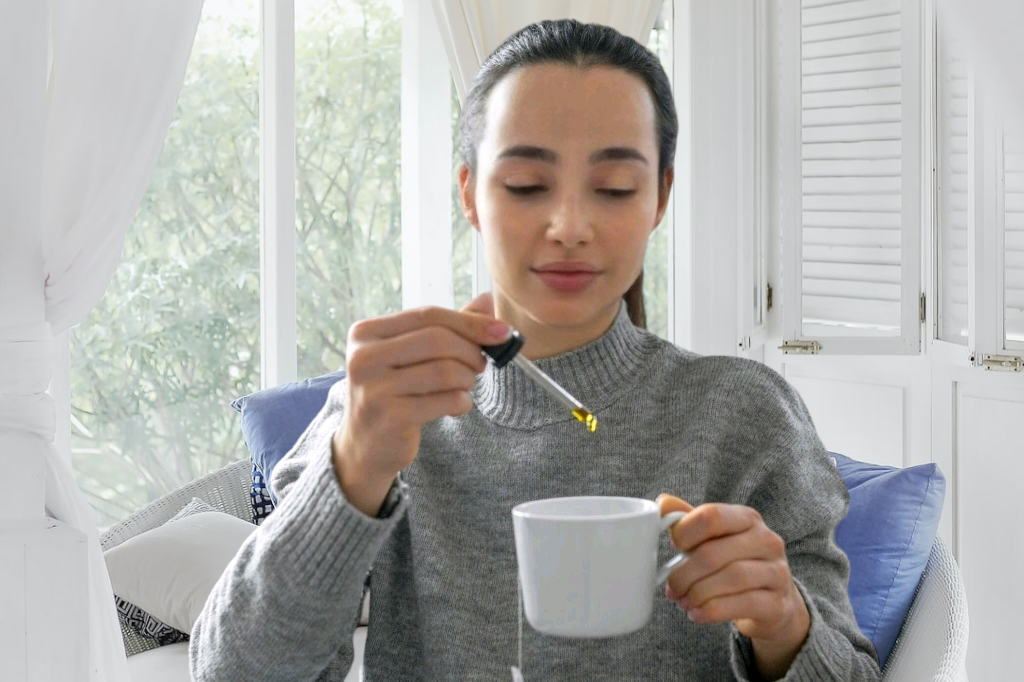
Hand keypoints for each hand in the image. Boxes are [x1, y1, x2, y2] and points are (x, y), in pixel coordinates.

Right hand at [333, 294, 509, 515]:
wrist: (365, 446)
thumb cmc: (393, 393)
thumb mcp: (412, 355)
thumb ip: (447, 327)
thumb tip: (486, 299)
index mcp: (365, 332)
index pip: (428, 315)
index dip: (469, 321)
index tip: (501, 331)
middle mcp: (362, 357)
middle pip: (437, 339)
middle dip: (470, 351)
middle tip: (479, 365)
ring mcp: (373, 388)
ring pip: (444, 370)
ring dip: (467, 378)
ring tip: (464, 385)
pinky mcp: (389, 416)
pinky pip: (445, 400)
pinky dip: (461, 401)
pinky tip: (456, 405)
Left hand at [658, 494, 809, 680]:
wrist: (772, 603)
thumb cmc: (735, 563)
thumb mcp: (714, 539)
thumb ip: (690, 520)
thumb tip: (663, 503)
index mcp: (748, 518)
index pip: (712, 516)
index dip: (685, 532)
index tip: (673, 547)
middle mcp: (767, 541)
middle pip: (715, 552)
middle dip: (685, 573)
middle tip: (672, 587)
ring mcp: (777, 572)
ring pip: (731, 578)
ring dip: (698, 593)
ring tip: (683, 601)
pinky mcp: (778, 603)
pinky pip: (743, 604)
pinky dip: (713, 610)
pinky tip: (697, 613)